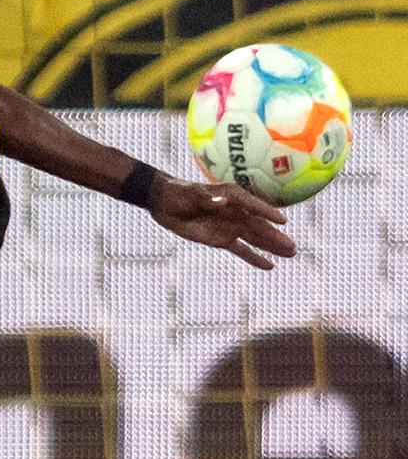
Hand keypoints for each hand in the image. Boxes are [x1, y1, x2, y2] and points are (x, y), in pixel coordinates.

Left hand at [149, 176, 295, 269]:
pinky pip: (241, 250)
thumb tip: (224, 201)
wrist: (164, 203)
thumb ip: (206, 199)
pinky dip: (254, 257)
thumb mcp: (191, 194)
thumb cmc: (179, 193)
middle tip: (293, 247)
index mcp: (231, 196)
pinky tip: (269, 265)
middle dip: (275, 237)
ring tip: (291, 254)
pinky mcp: (222, 240)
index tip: (282, 222)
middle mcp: (236, 211)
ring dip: (271, 247)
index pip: (253, 205)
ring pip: (255, 239)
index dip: (267, 213)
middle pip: (259, 226)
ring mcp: (230, 227)